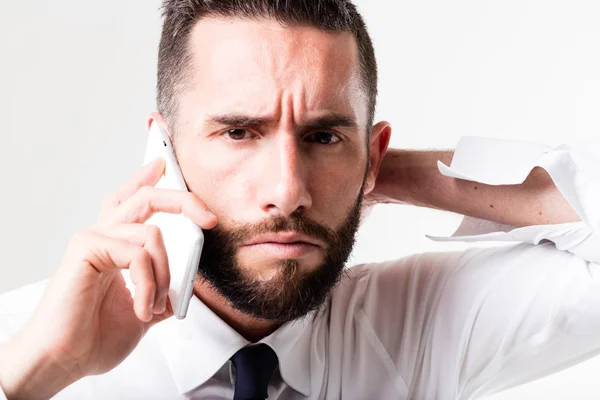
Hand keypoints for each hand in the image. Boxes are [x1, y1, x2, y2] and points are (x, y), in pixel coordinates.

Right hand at [0, 158, 216, 398]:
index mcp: (115, 245)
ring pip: (152, 234)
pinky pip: (137, 253)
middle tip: (209, 219)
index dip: (145, 178)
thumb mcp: (145, 307)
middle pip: (146, 197)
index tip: (163, 163)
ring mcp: (93, 239)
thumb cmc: (95, 336)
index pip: (131, 200)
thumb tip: (188, 280)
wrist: (65, 360)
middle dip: (182, 201)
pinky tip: (143, 308)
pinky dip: (149, 283)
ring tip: (155, 306)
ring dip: (164, 275)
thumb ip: (163, 287)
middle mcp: (103, 235)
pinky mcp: (86, 248)